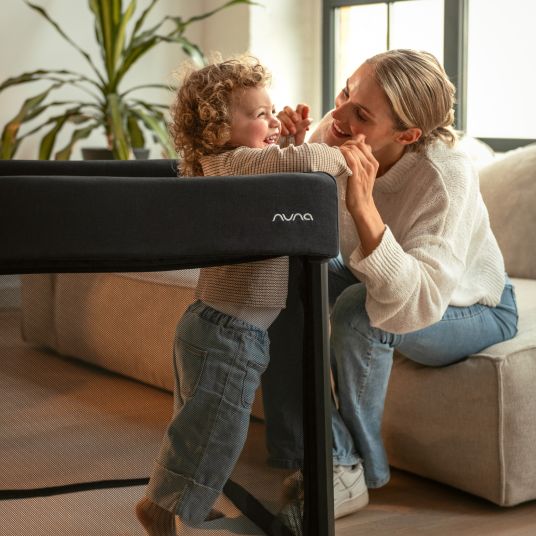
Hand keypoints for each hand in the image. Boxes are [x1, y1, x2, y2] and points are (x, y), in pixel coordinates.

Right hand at [277, 104, 312, 144]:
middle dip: (292, 113)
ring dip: (288, 122)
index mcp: (297, 114)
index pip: (300, 106)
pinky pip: (277, 122)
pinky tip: (286, 133)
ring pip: (281, 114)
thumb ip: (305, 123)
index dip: (303, 108)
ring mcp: (280, 119)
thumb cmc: (296, 138)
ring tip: (293, 132)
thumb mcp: (302, 130)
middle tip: (297, 121)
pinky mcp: (275, 124)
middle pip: (287, 108)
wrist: (288, 147)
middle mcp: (288, 115)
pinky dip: (283, 127)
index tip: (305, 116)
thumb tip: (310, 119)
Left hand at [339, 136, 384, 255]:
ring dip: (341, 149)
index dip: (350, 142)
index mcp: (373, 163)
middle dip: (344, 145)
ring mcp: (365, 170)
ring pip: (353, 150)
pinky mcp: (357, 175)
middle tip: (335, 151)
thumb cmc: (359, 191)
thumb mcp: (363, 174)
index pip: (361, 144)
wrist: (362, 207)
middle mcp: (371, 164)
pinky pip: (350, 159)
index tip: (341, 148)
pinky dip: (342, 154)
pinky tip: (336, 156)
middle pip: (356, 145)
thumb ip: (360, 162)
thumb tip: (353, 151)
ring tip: (333, 154)